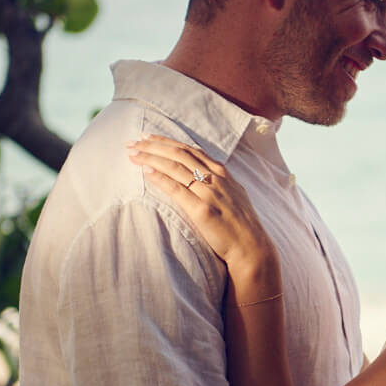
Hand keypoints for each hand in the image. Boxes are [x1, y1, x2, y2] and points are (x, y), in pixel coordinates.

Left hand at [127, 136, 275, 288]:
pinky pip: (177, 189)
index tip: (148, 137)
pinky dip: (161, 178)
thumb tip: (202, 174)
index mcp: (222, 173)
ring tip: (132, 153)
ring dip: (151, 157)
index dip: (167, 142)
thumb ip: (218, 182)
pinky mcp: (202, 210)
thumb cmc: (241, 226)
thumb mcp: (233, 195)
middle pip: (180, 153)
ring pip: (176, 167)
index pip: (190, 149)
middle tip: (133, 142)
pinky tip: (146, 172)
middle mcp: (216, 179)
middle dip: (154, 145)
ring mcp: (209, 193)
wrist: (252, 248)